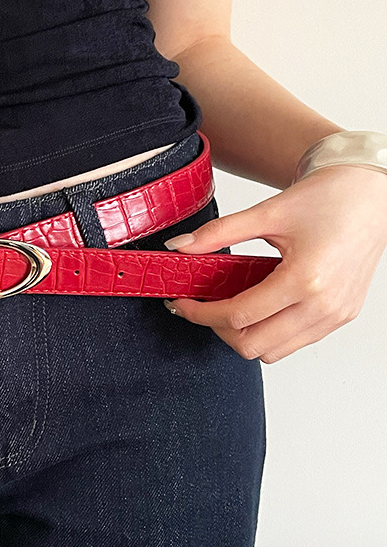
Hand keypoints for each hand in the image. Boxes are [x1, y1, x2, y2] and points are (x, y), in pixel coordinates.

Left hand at [161, 164, 386, 362]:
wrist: (371, 194)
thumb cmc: (328, 199)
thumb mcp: (266, 212)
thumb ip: (218, 233)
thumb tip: (179, 245)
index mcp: (305, 279)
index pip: (239, 315)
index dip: (201, 314)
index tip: (182, 303)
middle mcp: (323, 305)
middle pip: (253, 346)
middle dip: (218, 329)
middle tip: (202, 307)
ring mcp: (335, 315)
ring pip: (274, 352)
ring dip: (244, 335)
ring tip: (229, 306)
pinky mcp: (341, 317)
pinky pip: (296, 342)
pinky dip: (269, 332)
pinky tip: (257, 306)